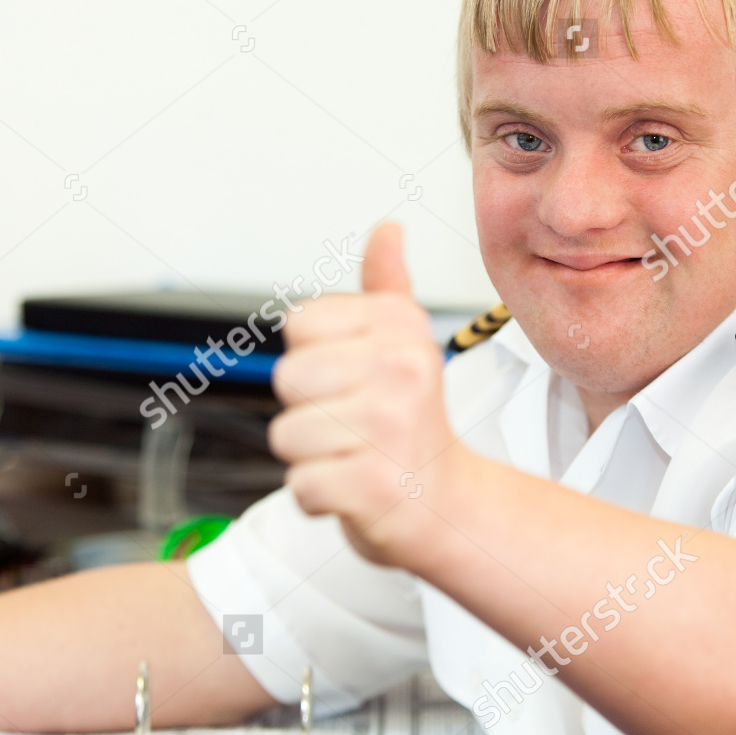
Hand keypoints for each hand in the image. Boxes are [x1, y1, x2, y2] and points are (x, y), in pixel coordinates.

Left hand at [267, 224, 472, 566]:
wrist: (448, 505)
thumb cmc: (414, 425)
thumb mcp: (406, 344)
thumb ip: (387, 287)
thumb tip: (388, 229)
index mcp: (399, 327)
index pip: (298, 325)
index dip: (315, 359)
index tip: (355, 380)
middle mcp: (400, 369)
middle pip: (287, 379)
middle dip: (308, 411)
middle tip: (355, 426)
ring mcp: (389, 428)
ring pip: (287, 435)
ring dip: (311, 457)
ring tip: (355, 456)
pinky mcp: (374, 485)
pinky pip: (301, 486)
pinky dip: (319, 497)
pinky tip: (355, 488)